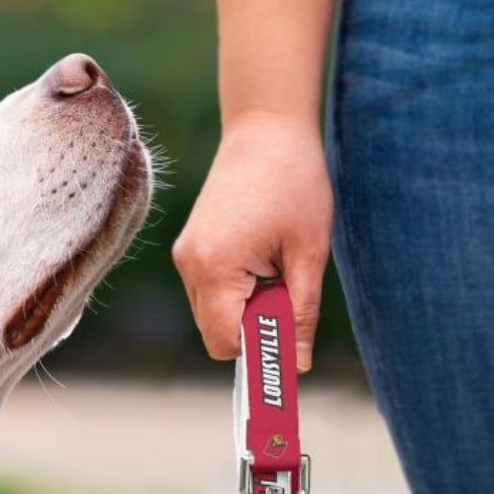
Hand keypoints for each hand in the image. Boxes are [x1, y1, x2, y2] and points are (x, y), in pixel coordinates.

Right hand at [172, 112, 333, 371]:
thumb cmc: (293, 182)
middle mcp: (190, 266)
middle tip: (286, 295)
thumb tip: (296, 364)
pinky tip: (258, 258)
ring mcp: (184, 257)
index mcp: (216, 267)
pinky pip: (208, 293)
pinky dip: (234, 292)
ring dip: (244, 309)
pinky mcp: (188, 250)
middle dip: (252, 330)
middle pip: (216, 334)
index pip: (226, 342)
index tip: (287, 353)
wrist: (264, 129)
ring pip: (211, 315)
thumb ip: (300, 313)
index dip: (257, 354)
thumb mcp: (308, 252)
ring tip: (272, 267)